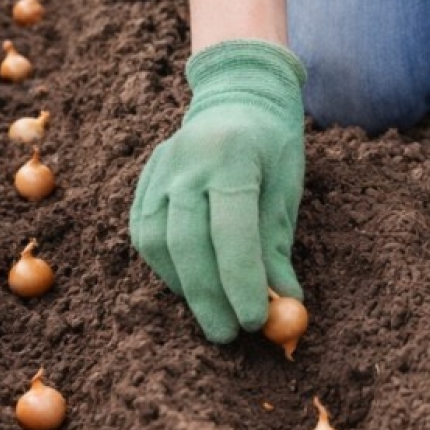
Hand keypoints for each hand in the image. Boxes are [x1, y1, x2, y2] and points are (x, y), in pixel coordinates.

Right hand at [130, 39, 306, 342]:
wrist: (238, 95)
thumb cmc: (272, 147)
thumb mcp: (285, 190)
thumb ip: (277, 247)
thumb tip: (284, 305)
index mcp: (232, 155)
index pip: (231, 227)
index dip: (241, 278)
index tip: (254, 319)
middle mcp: (187, 161)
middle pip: (188, 241)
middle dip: (209, 295)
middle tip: (229, 334)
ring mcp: (159, 170)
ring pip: (158, 242)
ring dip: (184, 286)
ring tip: (212, 313)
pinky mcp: (144, 182)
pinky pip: (146, 234)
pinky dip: (166, 268)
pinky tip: (189, 285)